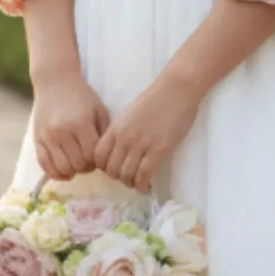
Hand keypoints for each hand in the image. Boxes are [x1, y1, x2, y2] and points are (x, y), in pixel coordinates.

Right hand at [31, 72, 108, 181]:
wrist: (54, 81)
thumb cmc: (81, 95)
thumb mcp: (99, 109)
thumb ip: (104, 134)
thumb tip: (106, 158)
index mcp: (80, 123)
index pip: (92, 156)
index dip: (98, 161)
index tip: (99, 156)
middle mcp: (62, 132)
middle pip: (78, 164)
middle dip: (87, 167)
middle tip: (89, 160)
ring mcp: (48, 137)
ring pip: (62, 168)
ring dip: (72, 171)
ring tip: (77, 163)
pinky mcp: (37, 139)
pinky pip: (44, 165)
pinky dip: (55, 173)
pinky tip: (64, 171)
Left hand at [92, 77, 203, 191]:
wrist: (176, 89)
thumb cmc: (155, 99)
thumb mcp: (129, 115)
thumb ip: (121, 132)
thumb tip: (118, 151)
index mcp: (116, 128)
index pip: (98, 156)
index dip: (103, 167)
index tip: (113, 168)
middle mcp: (124, 138)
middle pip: (111, 169)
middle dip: (118, 177)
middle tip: (127, 177)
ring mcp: (141, 144)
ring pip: (126, 175)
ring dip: (131, 182)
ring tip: (137, 182)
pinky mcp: (159, 150)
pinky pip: (144, 175)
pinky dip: (143, 185)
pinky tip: (146, 186)